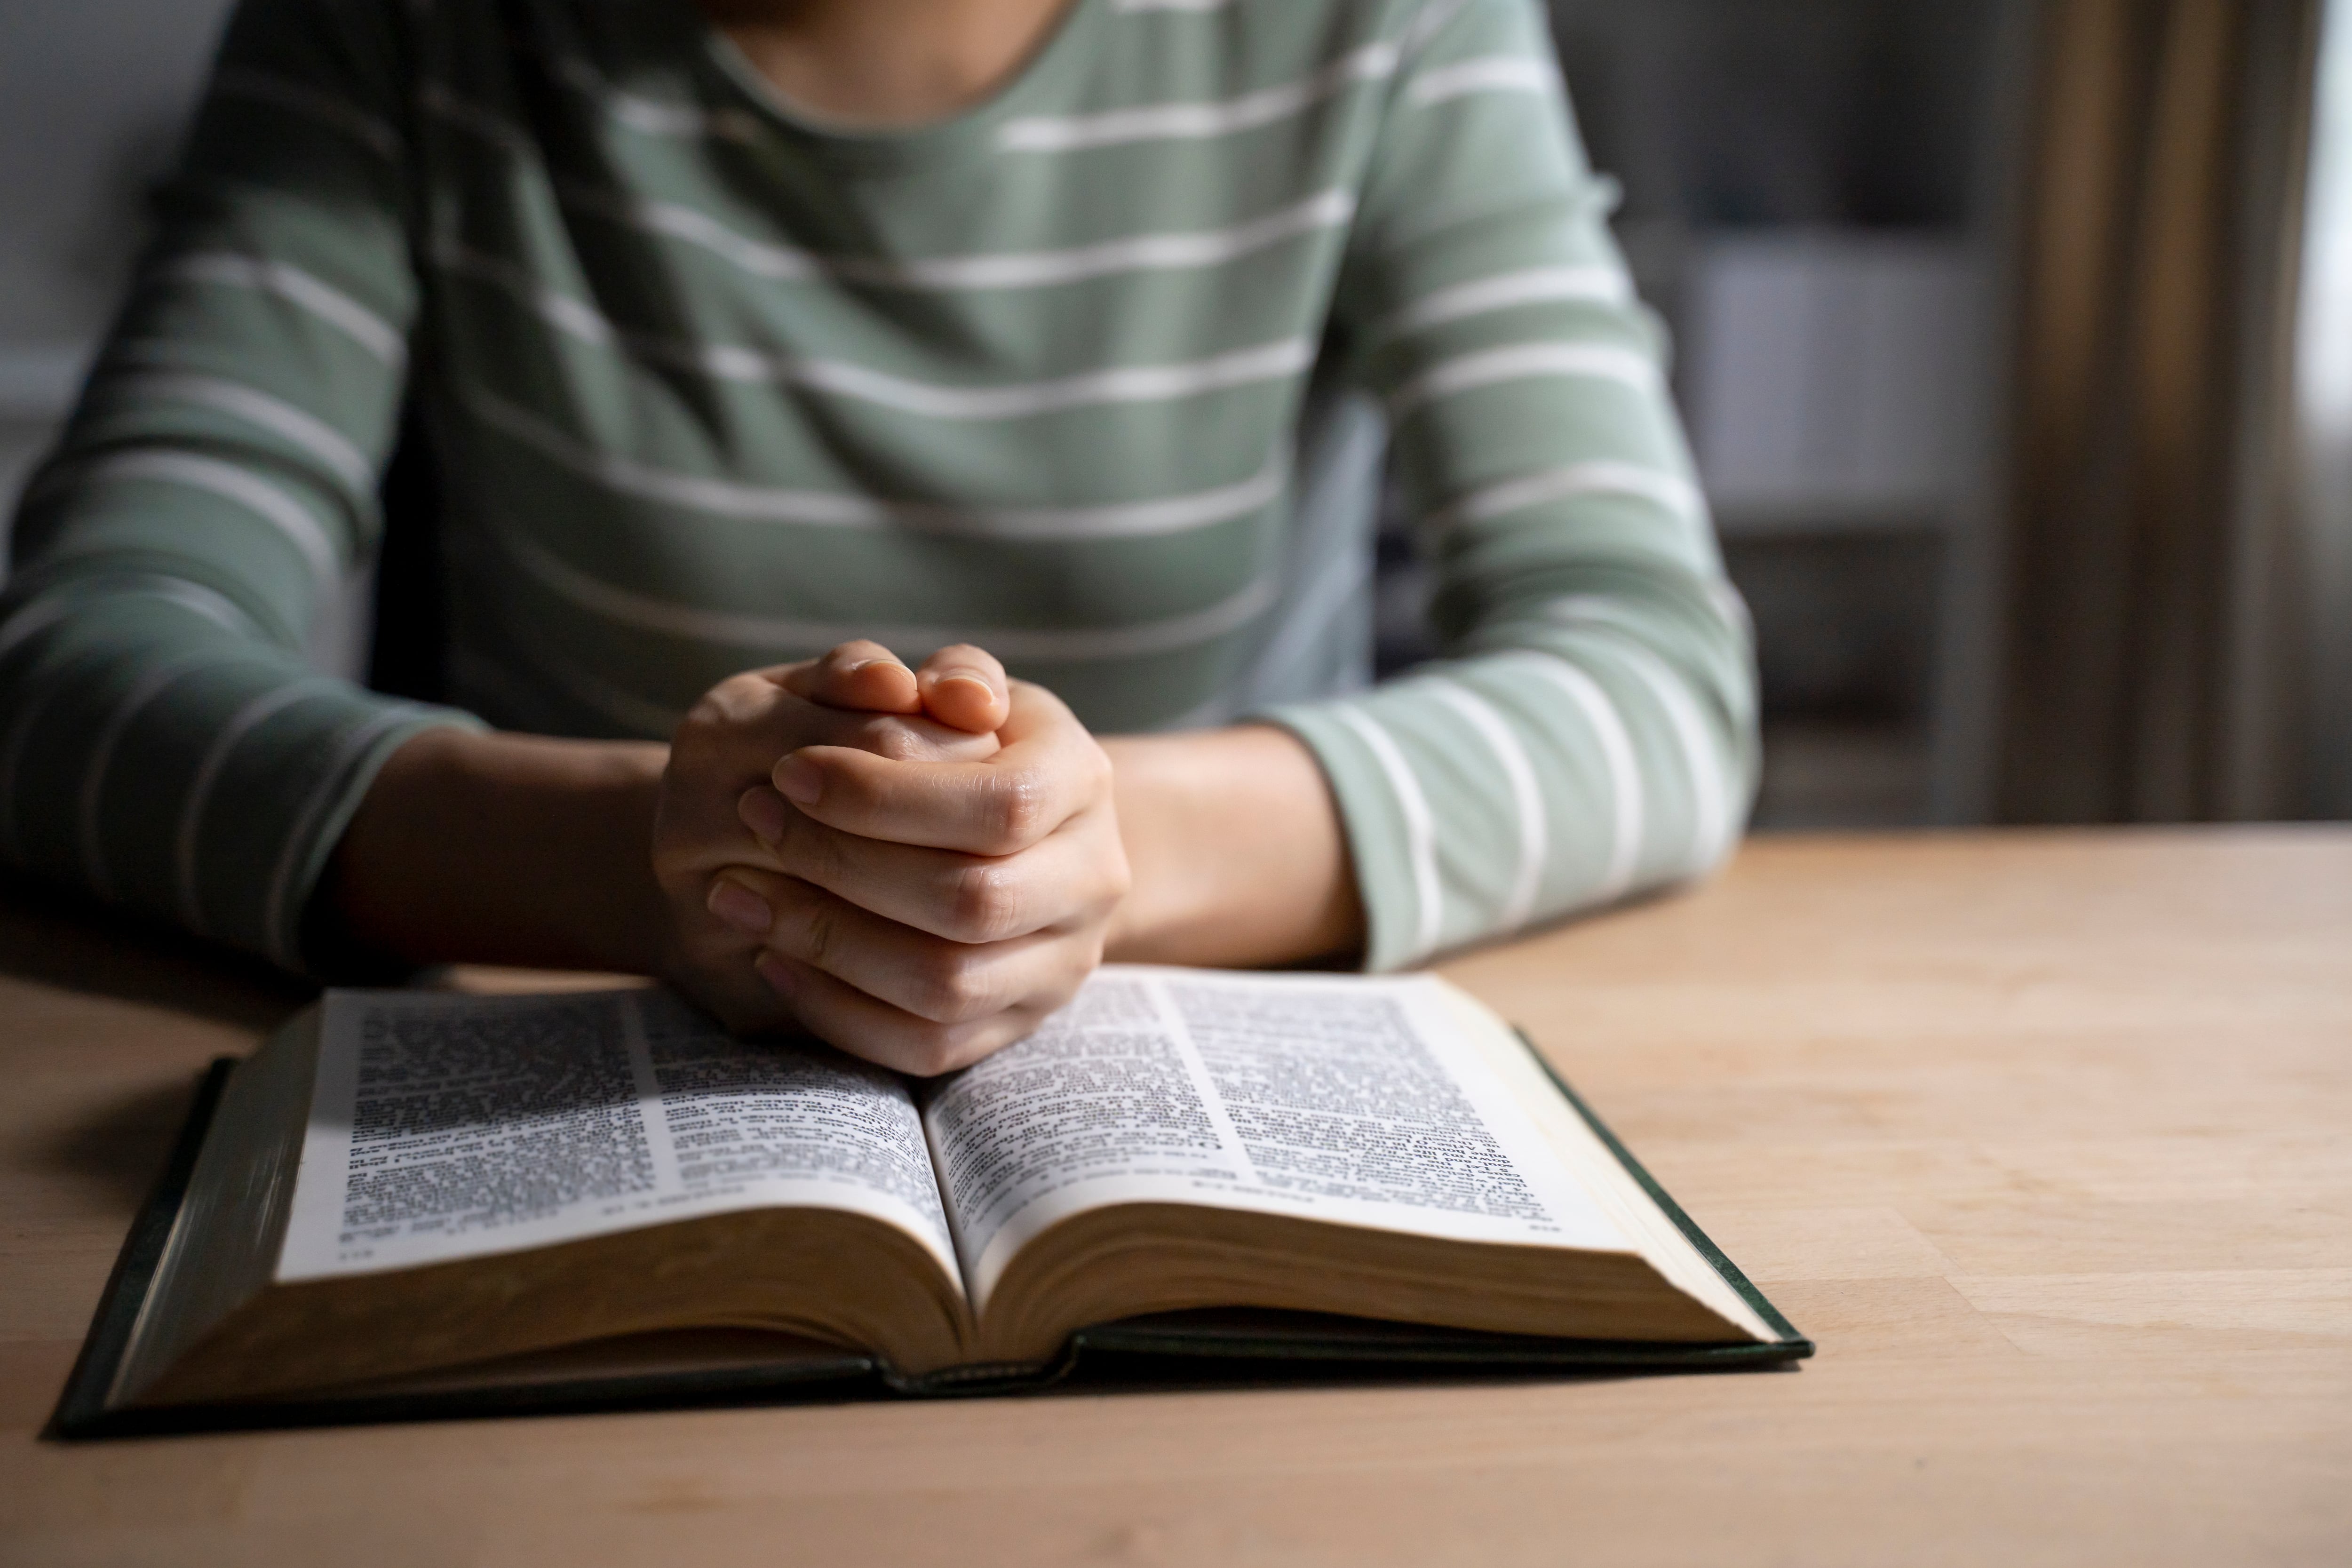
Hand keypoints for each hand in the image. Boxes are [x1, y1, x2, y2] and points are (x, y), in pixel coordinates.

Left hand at [704, 650, 1129, 1076]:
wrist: (1016, 835)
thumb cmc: (966, 747)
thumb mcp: (962, 693)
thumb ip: (951, 677)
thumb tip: (952, 695)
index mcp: (1083, 781)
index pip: (1000, 803)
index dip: (885, 795)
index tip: (789, 772)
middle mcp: (1093, 881)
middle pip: (972, 900)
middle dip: (843, 864)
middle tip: (754, 821)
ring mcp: (1061, 966)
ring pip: (946, 985)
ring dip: (827, 941)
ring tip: (737, 891)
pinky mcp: (1016, 1028)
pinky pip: (925, 1046)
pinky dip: (836, 1008)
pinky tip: (772, 955)